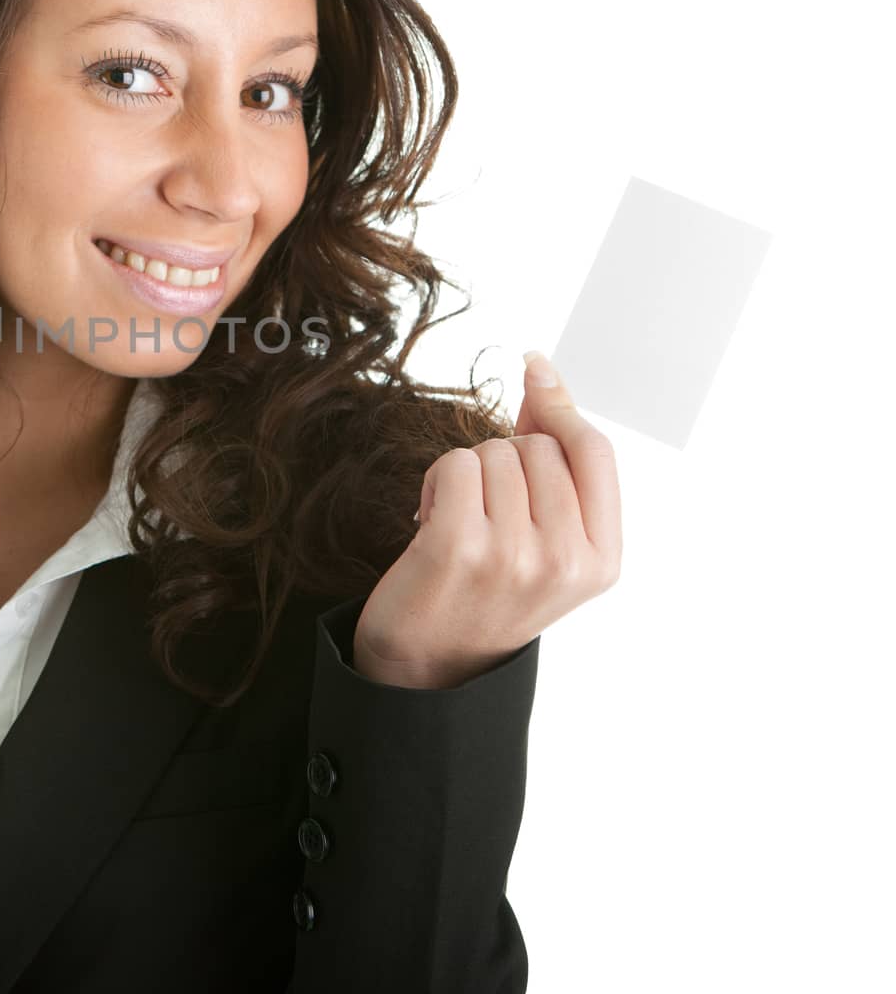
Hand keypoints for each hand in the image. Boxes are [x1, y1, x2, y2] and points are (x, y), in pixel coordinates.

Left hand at [351, 351, 621, 688]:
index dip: (561, 404)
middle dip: (505, 459)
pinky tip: (432, 522)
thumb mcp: (545, 538)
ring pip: (494, 452)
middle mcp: (565, 561)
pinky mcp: (458, 547)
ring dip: (468, 474)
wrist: (427, 662)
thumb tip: (544, 376)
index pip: (595, 451)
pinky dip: (437, 481)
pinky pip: (455, 464)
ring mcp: (514, 555)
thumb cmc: (485, 588)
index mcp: (601, 561)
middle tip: (487, 513)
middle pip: (538, 446)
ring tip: (461, 523)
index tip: (535, 367)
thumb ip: (555, 465)